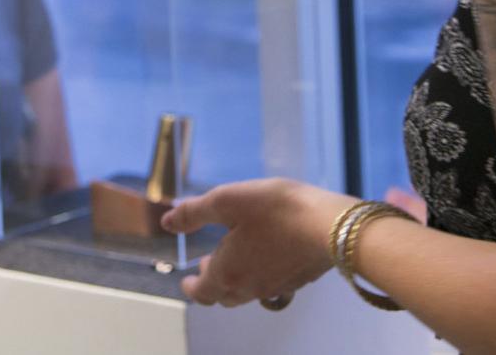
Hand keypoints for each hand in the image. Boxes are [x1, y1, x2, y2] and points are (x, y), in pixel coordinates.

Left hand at [161, 178, 353, 306]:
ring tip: (233, 258)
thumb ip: (194, 212)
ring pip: (246, 292)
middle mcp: (249, 287)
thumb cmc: (274, 210)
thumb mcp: (227, 201)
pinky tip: (265, 255)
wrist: (329, 226)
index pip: (203, 292)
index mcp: (227, 272)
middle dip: (211, 282)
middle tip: (207, 265)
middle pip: (224, 295)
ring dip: (234, 279)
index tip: (187, 282)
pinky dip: (257, 274)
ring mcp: (276, 287)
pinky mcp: (297, 281)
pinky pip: (269, 285)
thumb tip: (166, 222)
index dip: (192, 288)